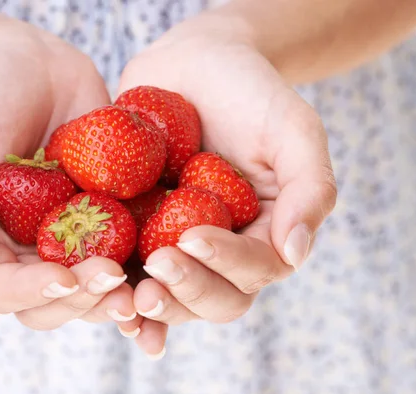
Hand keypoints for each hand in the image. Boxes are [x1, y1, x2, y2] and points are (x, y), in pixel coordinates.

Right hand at [0, 21, 142, 334]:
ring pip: (94, 287)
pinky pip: (129, 249)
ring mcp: (73, 234)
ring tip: (148, 288)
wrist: (36, 62)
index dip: (33, 293)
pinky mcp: (110, 215)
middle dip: (84, 300)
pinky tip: (172, 263)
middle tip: (115, 279)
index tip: (67, 278)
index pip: (2, 290)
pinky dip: (148, 266)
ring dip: (119, 296)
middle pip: (53, 301)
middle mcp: (30, 248)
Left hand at [118, 15, 336, 332]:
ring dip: (154, 305)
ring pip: (174, 297)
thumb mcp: (292, 129)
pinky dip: (121, 298)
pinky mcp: (142, 234)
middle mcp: (225, 249)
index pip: (256, 267)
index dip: (226, 263)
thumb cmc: (249, 92)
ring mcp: (180, 245)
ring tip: (127, 295)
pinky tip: (106, 304)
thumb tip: (295, 253)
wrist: (193, 65)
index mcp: (266, 232)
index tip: (192, 238)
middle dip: (187, 290)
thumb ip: (309, 188)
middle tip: (156, 267)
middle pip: (216, 298)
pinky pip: (133, 274)